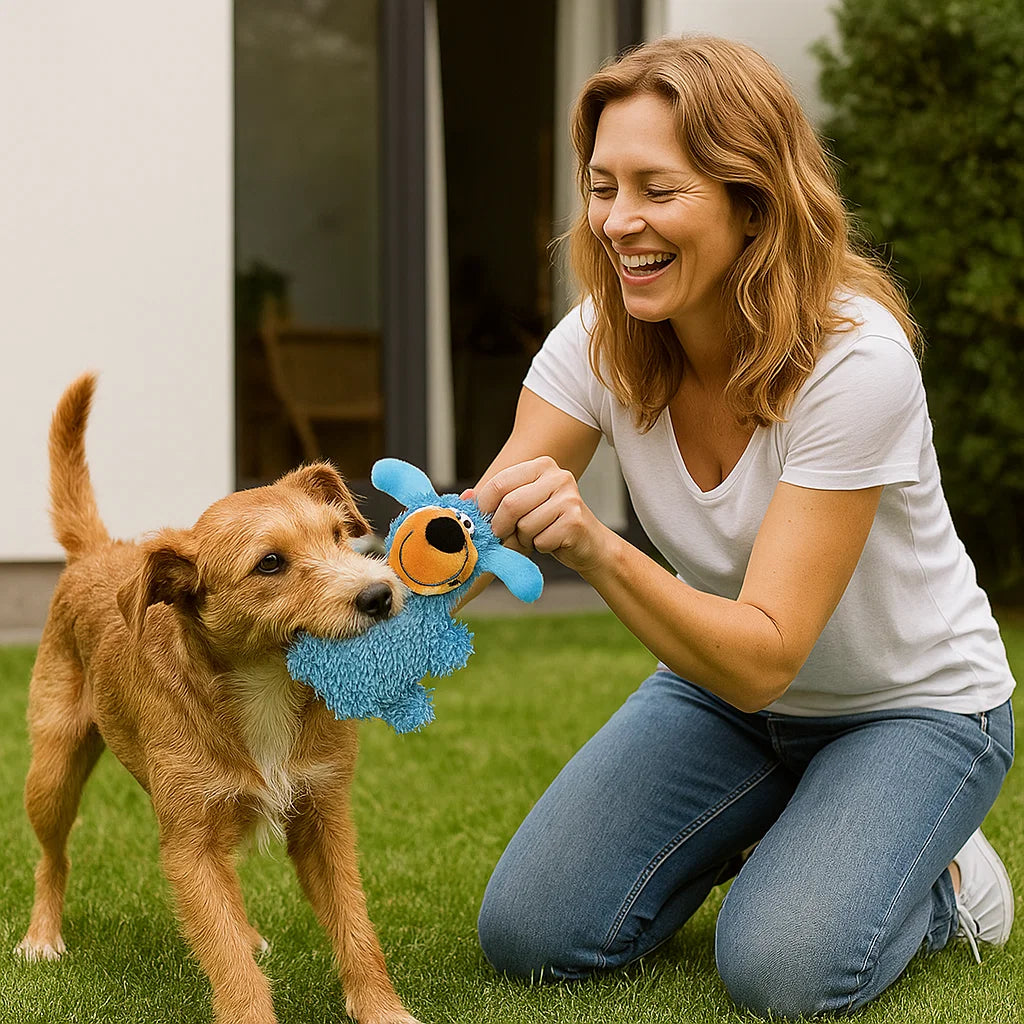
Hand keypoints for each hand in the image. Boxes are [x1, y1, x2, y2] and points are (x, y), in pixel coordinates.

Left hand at [473, 457, 613, 575]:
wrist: (589, 544)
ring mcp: (569, 497)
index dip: (485, 507)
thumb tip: (464, 498)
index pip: (500, 482)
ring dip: (523, 539)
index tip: (484, 521)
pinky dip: (540, 547)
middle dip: (501, 527)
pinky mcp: (575, 521)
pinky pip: (540, 540)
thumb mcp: (522, 507)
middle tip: (503, 536)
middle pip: (510, 504)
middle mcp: (558, 476)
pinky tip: (552, 542)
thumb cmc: (549, 524)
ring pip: (524, 525)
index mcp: (541, 465)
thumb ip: (495, 501)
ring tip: (536, 536)